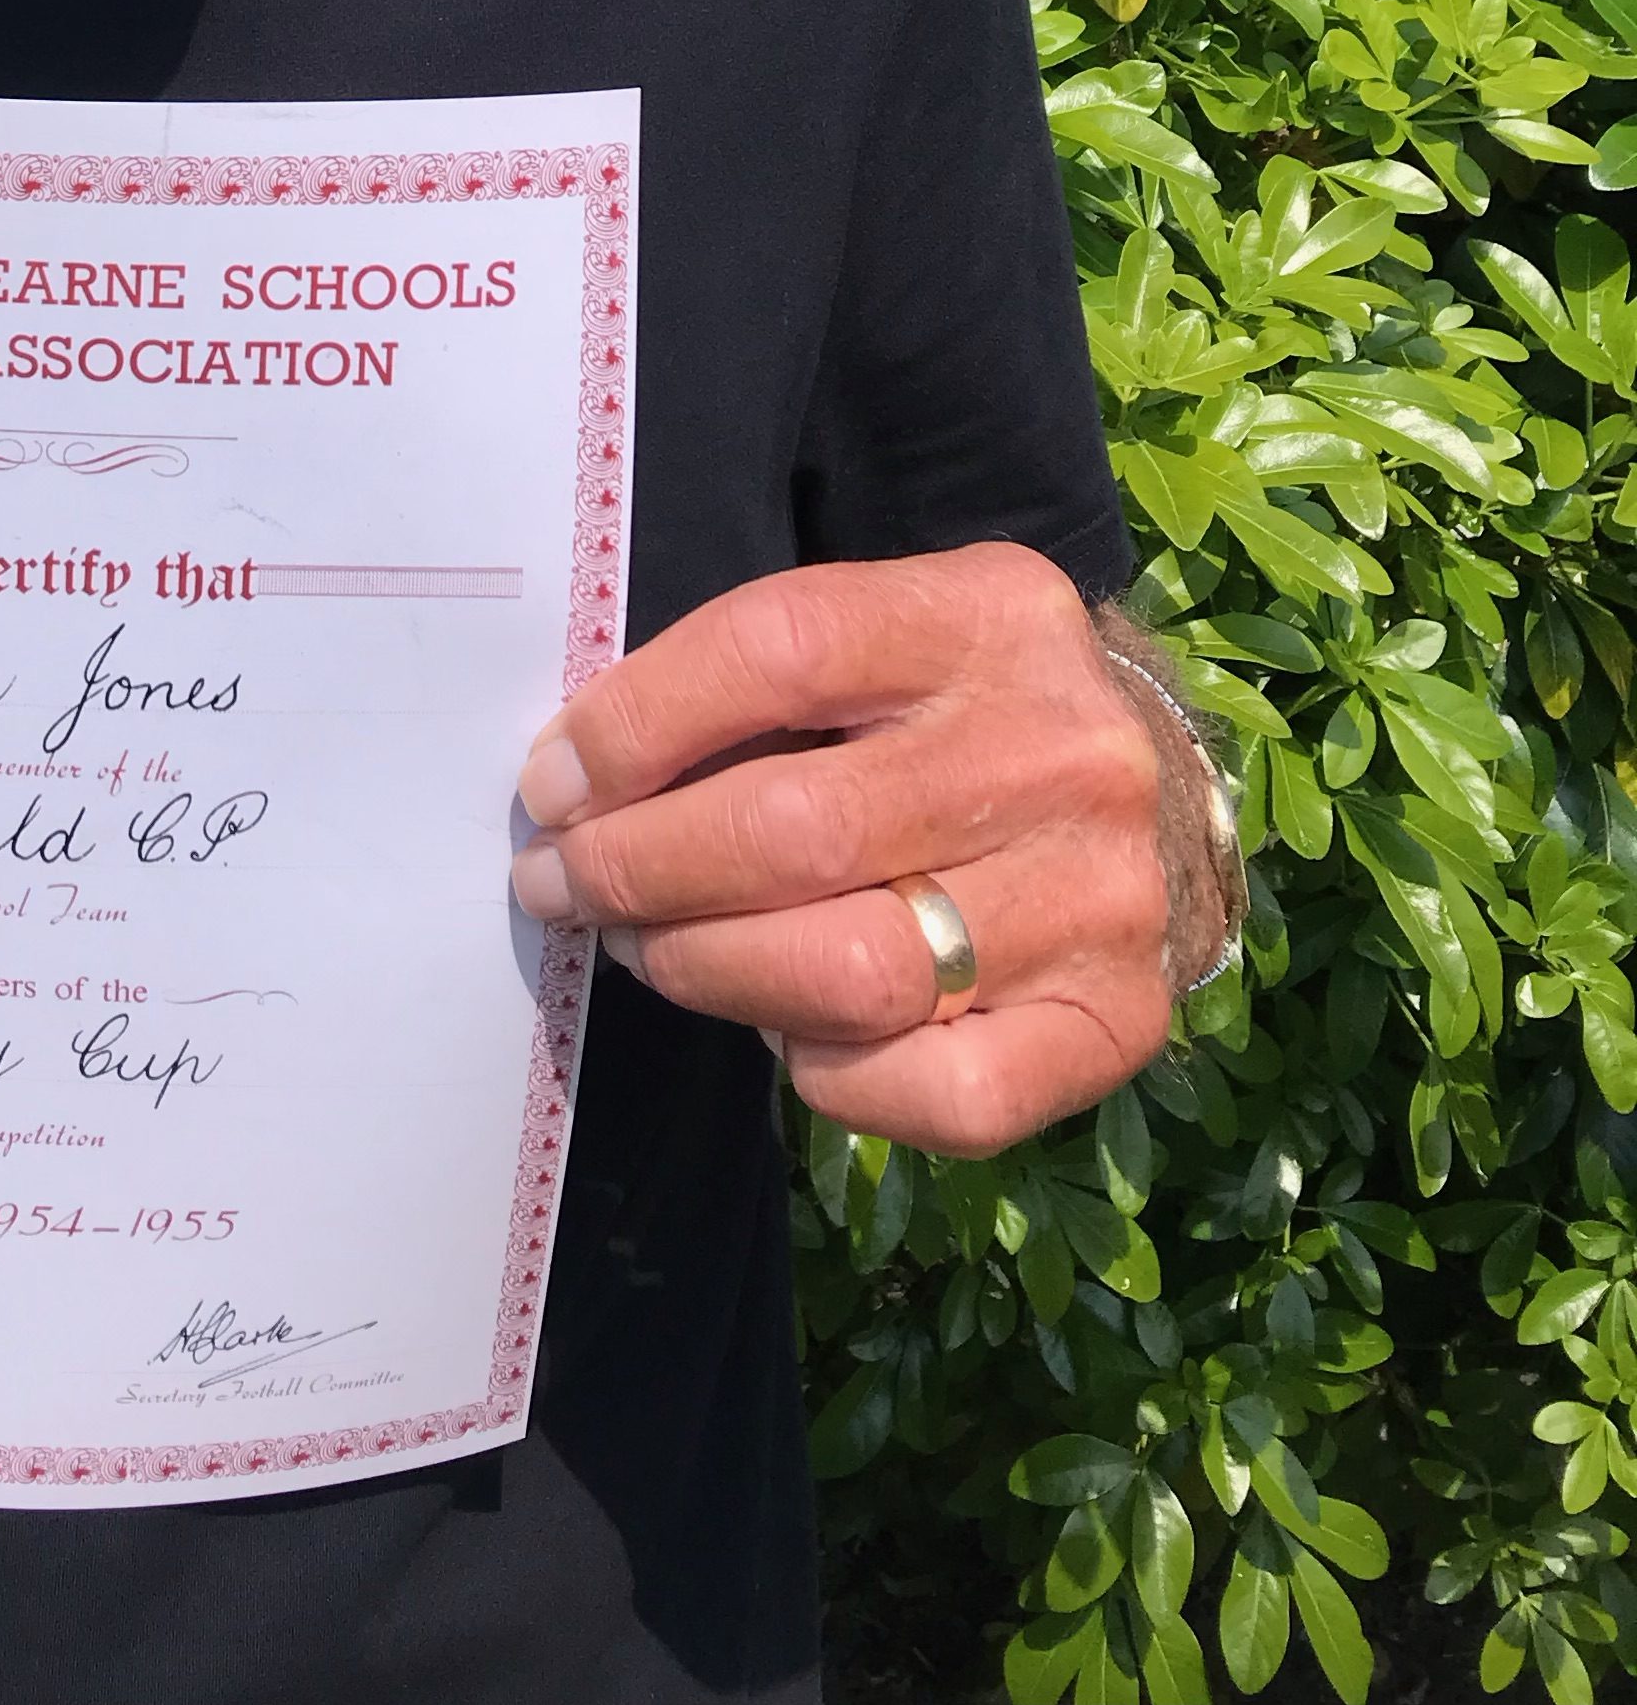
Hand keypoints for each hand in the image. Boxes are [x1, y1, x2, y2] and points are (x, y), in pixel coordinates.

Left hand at [510, 545, 1168, 1157]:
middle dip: (639, 869)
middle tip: (563, 883)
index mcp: (988, 614)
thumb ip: (754, 682)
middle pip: (801, 831)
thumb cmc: (957, 705)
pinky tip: (785, 1029)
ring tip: (646, 947)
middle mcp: (1062, 749)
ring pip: (853, 971)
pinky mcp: (1116, 1018)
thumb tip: (577, 779)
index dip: (638, 725)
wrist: (1153, 784)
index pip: (780, 649)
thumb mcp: (881, 632)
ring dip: (706, 970)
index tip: (552, 783)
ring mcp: (1102, 894)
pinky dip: (830, 1074)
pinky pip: (938, 1090)